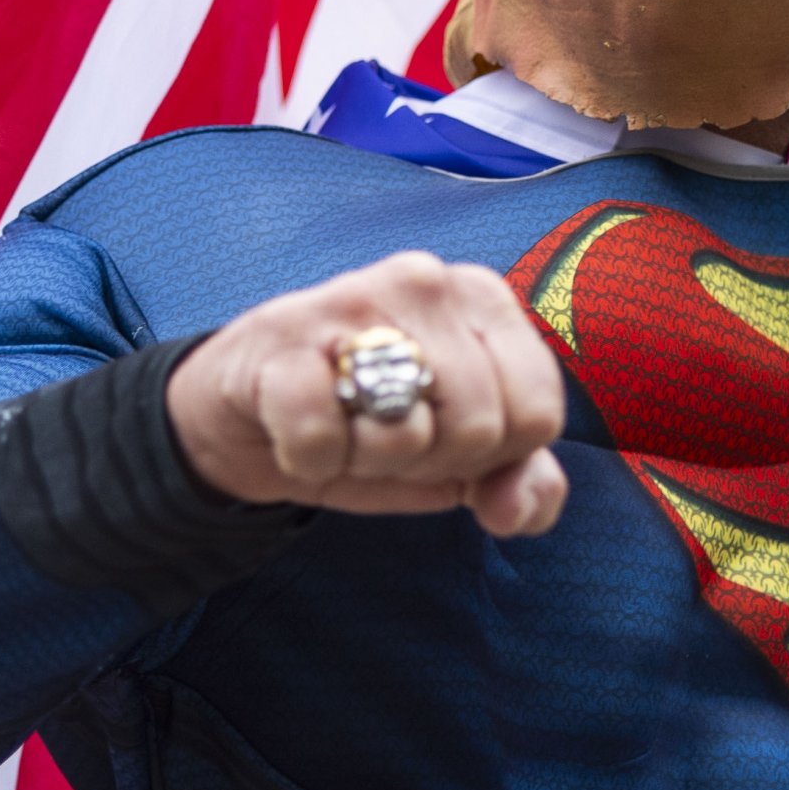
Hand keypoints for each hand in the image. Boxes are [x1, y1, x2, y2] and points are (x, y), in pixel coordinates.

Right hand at [166, 250, 571, 535]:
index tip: (445, 434)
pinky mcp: (282, 334)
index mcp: (485, 298)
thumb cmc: (369, 422)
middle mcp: (427, 280)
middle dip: (431, 460)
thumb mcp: (461, 457)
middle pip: (480, 428)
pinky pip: (322, 437)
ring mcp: (353, 298)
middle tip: (386, 433)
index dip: (493, 455)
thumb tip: (513, 509)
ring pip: (406, 432)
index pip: (539, 413)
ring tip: (345, 426)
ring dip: (368, 460)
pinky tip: (300, 430)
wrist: (249, 410)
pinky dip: (310, 459)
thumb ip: (521, 482)